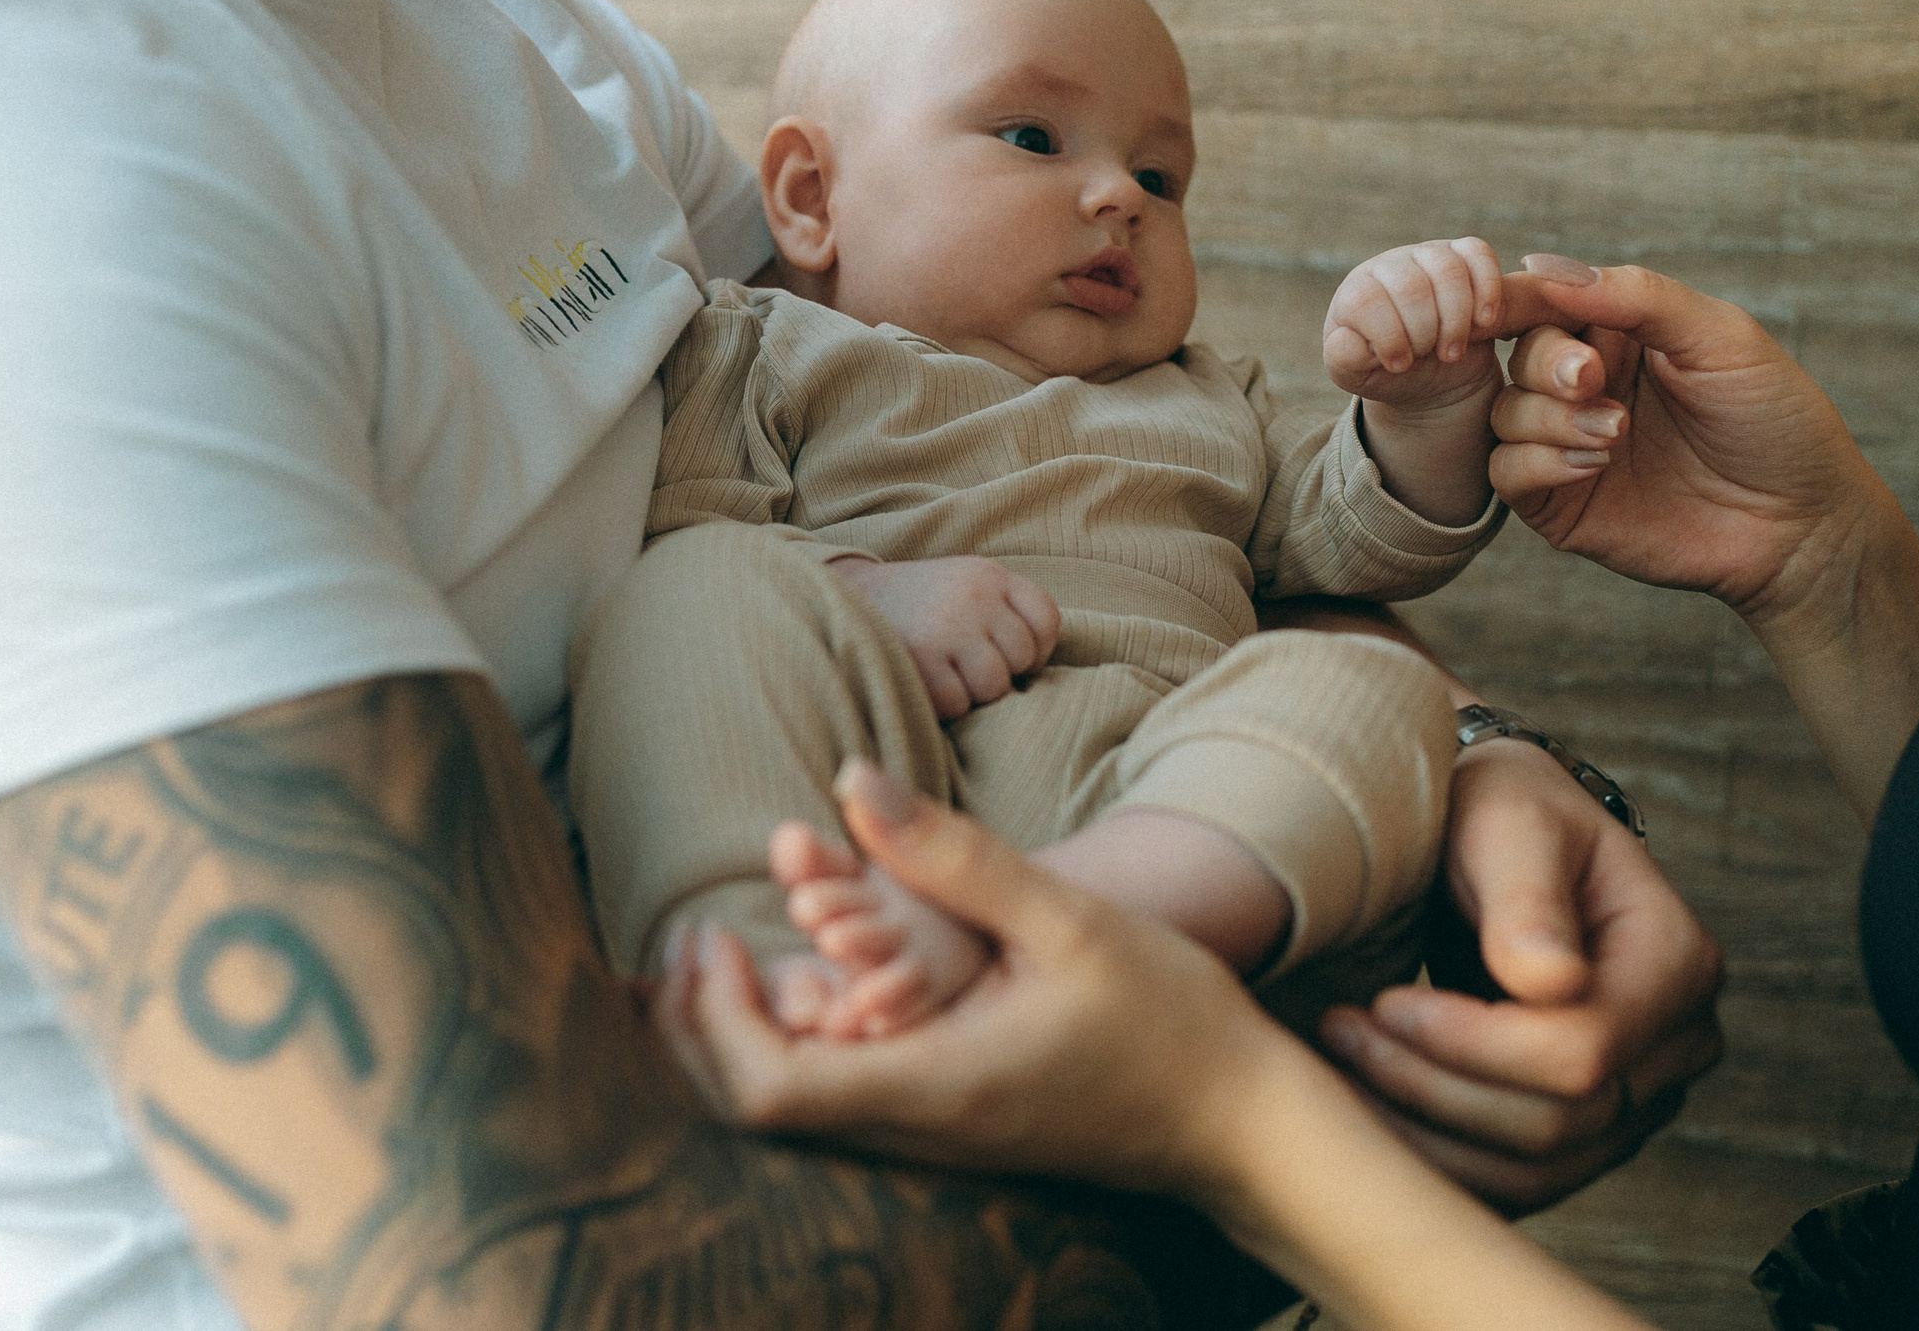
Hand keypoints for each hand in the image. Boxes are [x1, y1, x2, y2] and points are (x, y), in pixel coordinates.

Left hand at [653, 760, 1299, 1199]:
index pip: (768, 1087)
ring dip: (739, 1034)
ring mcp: (933, 1139)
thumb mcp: (1066, 919)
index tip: (704, 935)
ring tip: (715, 957)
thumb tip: (850, 779)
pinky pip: (840, 1100)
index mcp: (933, 1085)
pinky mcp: (952, 1127)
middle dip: (694, 1031)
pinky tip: (797, 987)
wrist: (1241, 1121)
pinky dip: (793, 1045)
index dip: (710, 1016)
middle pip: (754, 1111)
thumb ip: (952, 855)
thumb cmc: (1169, 1020)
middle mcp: (917, 1128)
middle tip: (677, 946)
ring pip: (792, 1111)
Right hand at [829, 556, 1061, 719]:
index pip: (1046, 619)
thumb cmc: (915, 606)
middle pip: (1022, 658)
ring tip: (946, 677)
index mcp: (990, 574)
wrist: (838, 597)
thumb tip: (1035, 673)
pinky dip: (944, 706)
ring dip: (972, 693)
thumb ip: (1002, 613)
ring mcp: (947, 626)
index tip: (1011, 658)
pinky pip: (957, 704)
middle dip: (1000, 674)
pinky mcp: (920, 658)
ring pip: (994, 686)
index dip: (1036, 649)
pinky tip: (924, 684)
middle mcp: (974, 596)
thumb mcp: (963, 587)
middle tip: (966, 668)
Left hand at [1316, 740, 1724, 1216]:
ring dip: (1421, 1135)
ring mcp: (1636, 1100)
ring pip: (1535, 1171)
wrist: (1492, 838)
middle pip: (1558, 1124)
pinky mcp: (1585, 1135)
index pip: (1581, 1052)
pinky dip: (1432, 1160)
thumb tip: (1553, 982)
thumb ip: (1527, 898)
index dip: (1472, 1044)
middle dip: (1432, 1087)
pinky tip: (1363, 1111)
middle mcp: (1676, 1045)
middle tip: (1339, 1030)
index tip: (1381, 1002)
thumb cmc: (1499, 813)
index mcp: (1675, 962)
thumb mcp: (1508, 820)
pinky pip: (1514, 1183)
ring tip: (1338, 1069)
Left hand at [1324, 238, 1506, 412]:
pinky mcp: (1463, 255)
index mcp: (1355, 293)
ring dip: (1456, 319)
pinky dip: (1486, 289)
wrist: (1430, 370)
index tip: (1399, 364)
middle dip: (1424, 333)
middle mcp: (1388, 266)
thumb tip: (1347, 339)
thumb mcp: (1358, 375)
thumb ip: (1344, 360)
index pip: (1364, 301)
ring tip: (1452, 351)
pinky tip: (1484, 321)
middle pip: (1410, 287)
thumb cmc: (1388, 371)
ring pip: (1447, 269)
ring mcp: (1427, 255)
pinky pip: (1478, 254)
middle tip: (1429, 358)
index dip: (1388, 337)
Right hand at [1488, 256, 1890, 622]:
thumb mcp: (1720, 336)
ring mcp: (1570, 444)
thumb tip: (1544, 266)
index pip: (1544, 300)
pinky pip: (1507, 471)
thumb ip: (1637, 295)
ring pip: (1505, 412)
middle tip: (1591, 379)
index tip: (1499, 307)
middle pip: (1518, 353)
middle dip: (1548, 363)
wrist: (1800, 524)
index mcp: (1621, 332)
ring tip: (1617, 431)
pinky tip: (1596, 464)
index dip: (1513, 298)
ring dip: (1550, 416)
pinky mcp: (1562, 502)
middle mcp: (1588, 384)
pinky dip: (1538, 461)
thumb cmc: (1775, 421)